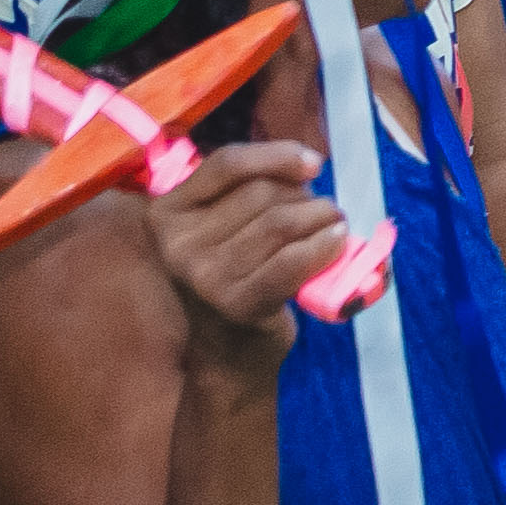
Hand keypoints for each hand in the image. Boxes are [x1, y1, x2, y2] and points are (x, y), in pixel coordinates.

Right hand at [139, 139, 349, 377]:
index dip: (276, 155)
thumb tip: (307, 165)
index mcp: (167, 213)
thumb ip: (249, 189)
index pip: (227, 164)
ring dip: (322, 217)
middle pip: (262, 193)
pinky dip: (324, 246)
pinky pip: (292, 260)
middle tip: (322, 212)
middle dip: (305, 196)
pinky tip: (338, 242)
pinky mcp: (237, 303)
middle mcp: (177, 243)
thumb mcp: (224, 226)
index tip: (313, 164)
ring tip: (334, 226)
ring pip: (281, 221)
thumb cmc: (238, 272)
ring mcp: (205, 276)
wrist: (228, 349)